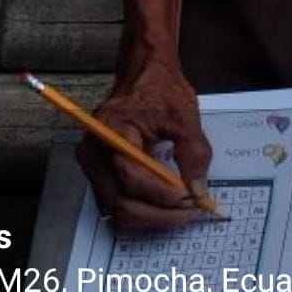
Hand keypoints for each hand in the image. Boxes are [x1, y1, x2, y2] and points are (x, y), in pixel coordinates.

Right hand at [77, 48, 212, 230]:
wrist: (142, 74)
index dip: (162, 194)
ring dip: (152, 217)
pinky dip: (143, 210)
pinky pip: (118, 204)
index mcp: (111, 131)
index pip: (131, 177)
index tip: (192, 198)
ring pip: (118, 210)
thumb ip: (193, 153)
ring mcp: (93, 166)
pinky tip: (165, 203)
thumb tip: (197, 191)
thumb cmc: (159, 89)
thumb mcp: (184, 114)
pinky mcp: (100, 174)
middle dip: (160, 213)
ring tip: (181, 208)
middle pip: (121, 203)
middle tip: (191, 209)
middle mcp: (94, 153)